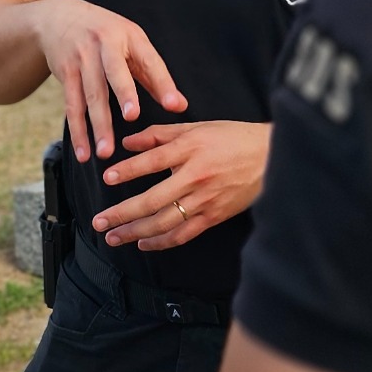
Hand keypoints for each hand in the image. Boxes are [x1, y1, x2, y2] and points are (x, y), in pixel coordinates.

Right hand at [29, 0, 187, 162]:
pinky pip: (72, 105)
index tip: (173, 105)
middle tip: (133, 117)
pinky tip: (83, 152)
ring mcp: (82, 58)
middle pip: (115, 73)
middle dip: (124, 94)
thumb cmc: (106, 35)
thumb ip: (155, 77)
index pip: (149, 61)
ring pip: (91, 95)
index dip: (162, 83)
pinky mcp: (65, 72)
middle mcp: (104, 44)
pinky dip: (77, 131)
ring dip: (98, 125)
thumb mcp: (133, 44)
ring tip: (106, 152)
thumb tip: (180, 106)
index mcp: (130, 36)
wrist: (60, 17)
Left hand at [90, 121, 268, 250]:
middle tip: (99, 222)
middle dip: (122, 213)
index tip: (107, 178)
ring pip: (164, 222)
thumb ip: (160, 134)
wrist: (272, 158)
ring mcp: (205, 200)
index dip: (128, 170)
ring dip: (135, 233)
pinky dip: (161, 242)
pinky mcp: (214, 216)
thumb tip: (128, 142)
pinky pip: (183, 234)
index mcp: (191, 149)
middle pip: (152, 200)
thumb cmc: (233, 138)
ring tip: (113, 237)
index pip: (152, 161)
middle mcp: (196, 177)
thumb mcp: (197, 128)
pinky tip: (143, 244)